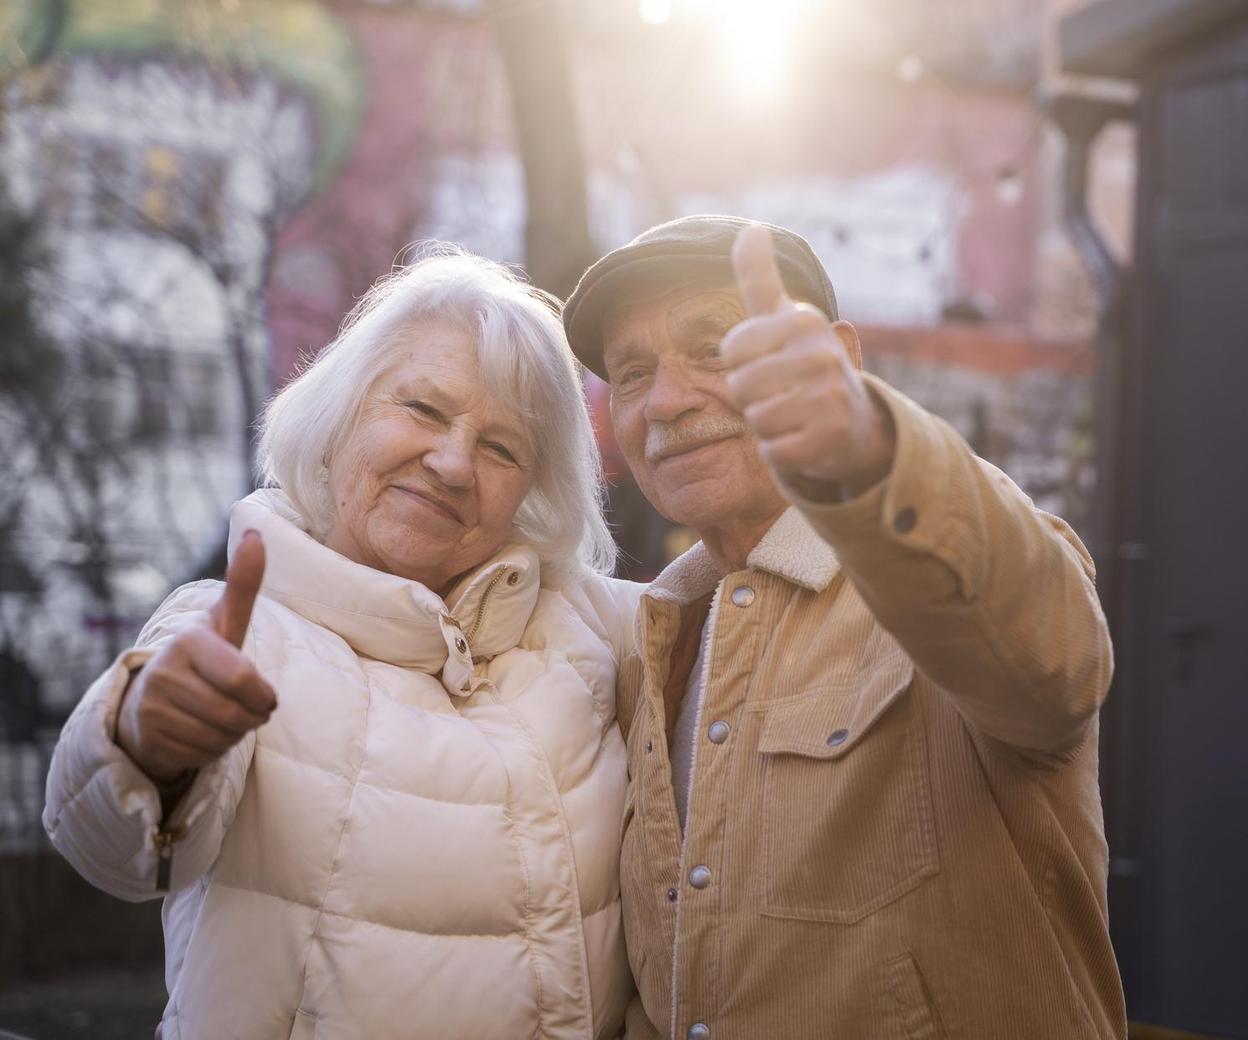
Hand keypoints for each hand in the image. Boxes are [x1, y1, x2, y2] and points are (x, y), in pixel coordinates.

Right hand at [116, 530, 276, 783]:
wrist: (152, 698)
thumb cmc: (205, 656)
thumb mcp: (226, 622)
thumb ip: (243, 583)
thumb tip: (257, 533)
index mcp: (189, 639)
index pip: (242, 677)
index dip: (263, 695)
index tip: (266, 696)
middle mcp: (162, 671)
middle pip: (235, 714)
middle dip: (252, 718)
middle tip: (247, 710)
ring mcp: (149, 706)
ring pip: (220, 737)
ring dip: (234, 735)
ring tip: (220, 717)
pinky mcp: (146, 739)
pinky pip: (201, 755)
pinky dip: (213, 751)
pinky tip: (200, 733)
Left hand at [721, 224, 894, 499]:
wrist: (855, 423)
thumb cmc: (804, 366)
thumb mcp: (783, 319)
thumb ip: (760, 277)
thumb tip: (750, 228)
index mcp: (804, 320)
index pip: (731, 351)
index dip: (743, 364)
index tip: (772, 362)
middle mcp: (822, 354)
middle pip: (739, 387)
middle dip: (753, 399)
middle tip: (785, 395)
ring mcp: (830, 398)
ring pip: (755, 420)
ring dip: (768, 426)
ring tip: (795, 416)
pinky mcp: (830, 440)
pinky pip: (772, 452)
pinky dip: (781, 453)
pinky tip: (804, 440)